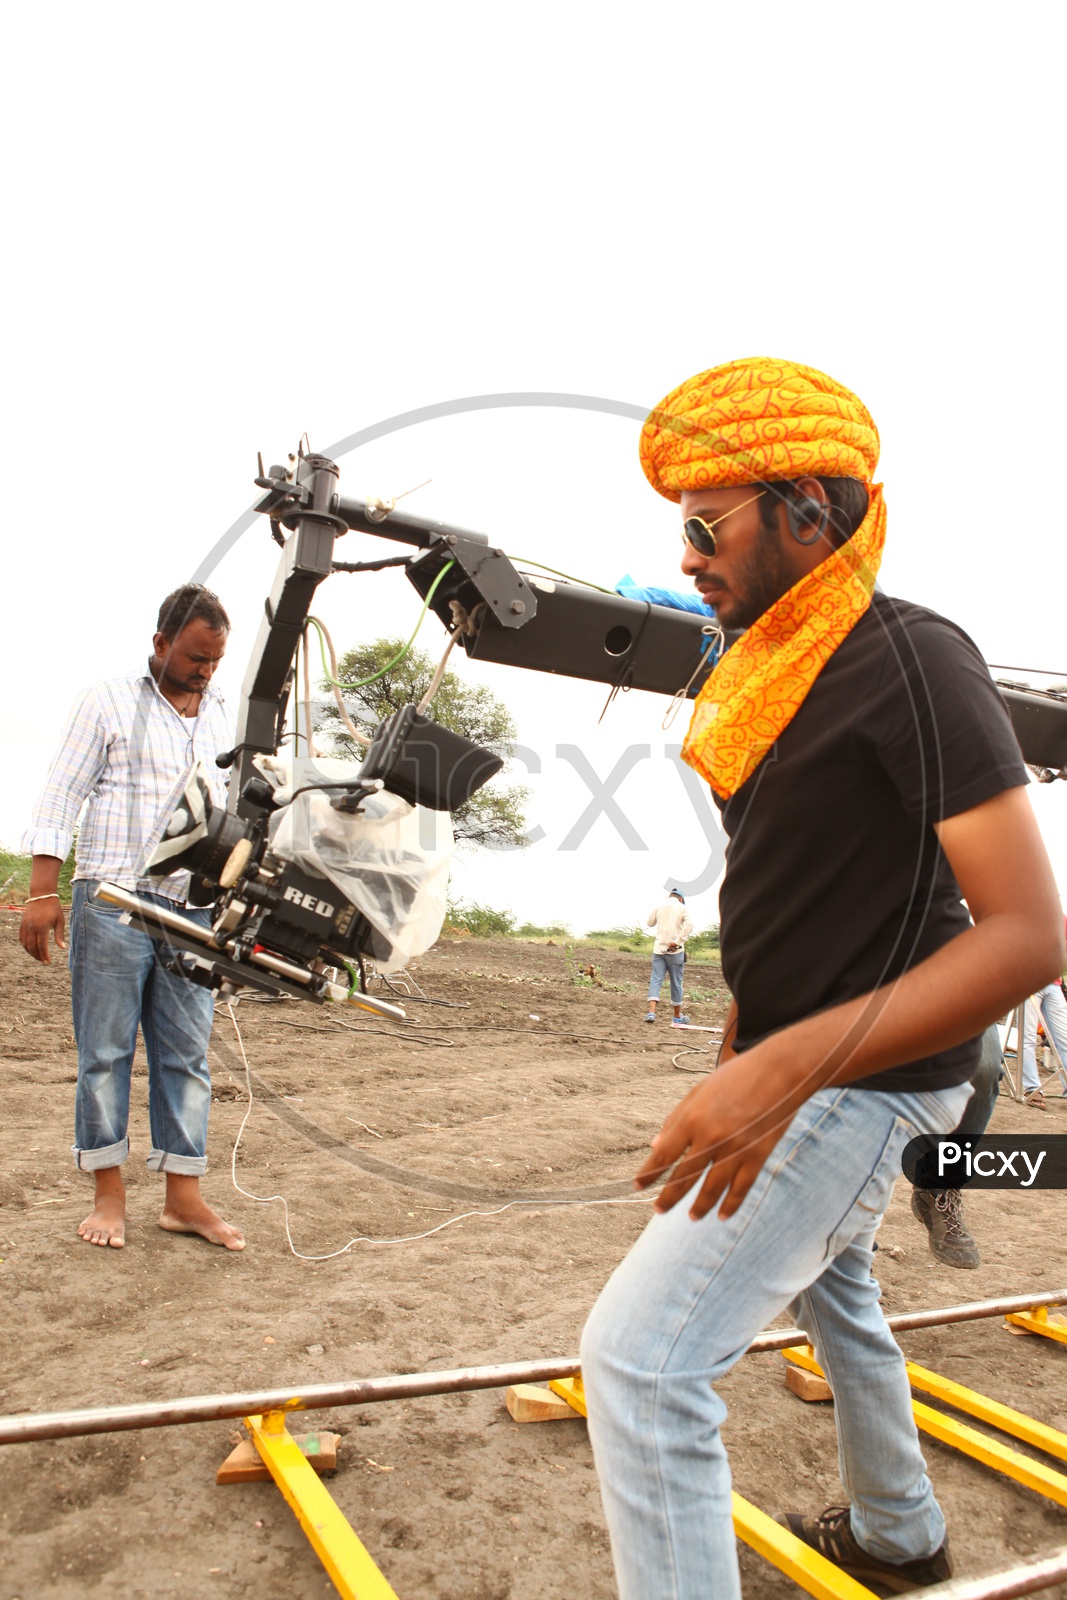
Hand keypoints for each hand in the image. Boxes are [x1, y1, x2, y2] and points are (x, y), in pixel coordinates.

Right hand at [20, 899, 65, 963]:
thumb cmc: (54, 908)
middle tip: (43, 961)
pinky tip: (30, 948)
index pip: (42, 946)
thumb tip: (62, 948)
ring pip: (25, 944)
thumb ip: (60, 935)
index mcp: (42, 927)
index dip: (44, 955)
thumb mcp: (60, 921)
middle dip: (38, 956)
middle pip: (32, 947)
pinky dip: (25, 945)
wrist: (42, 896)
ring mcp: (25, 925)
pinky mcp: (22, 924)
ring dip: (31, 952)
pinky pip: (21, 938)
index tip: (48, 961)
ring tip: (38, 956)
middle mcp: (32, 927)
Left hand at [634, 1049, 802, 1220]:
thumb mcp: (698, 1091)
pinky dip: (730, 1205)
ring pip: (712, 1189)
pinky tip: (722, 1216)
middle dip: (668, 1197)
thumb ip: (675, 1119)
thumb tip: (655, 1145)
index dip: (648, 1173)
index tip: (638, 1185)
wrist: (779, 1072)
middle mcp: (710, 1137)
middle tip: (658, 1210)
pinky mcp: (757, 1156)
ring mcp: (735, 1149)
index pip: (663, 1155)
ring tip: (691, 1217)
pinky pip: (740, 1188)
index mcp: (692, 1119)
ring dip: (699, 1206)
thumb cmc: (735, 1077)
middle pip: (683, 1177)